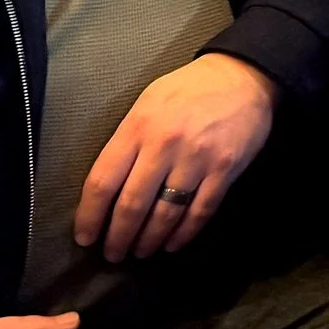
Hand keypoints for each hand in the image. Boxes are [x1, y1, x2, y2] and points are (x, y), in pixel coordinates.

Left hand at [76, 53, 277, 260]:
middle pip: (131, 204)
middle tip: (112, 254)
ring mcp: (197, 159)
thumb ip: (127, 139)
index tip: (85, 237)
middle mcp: (164, 145)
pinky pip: (200, 211)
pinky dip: (184, 234)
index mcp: (138, 127)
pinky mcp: (225, 169)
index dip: (90, 216)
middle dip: (118, 237)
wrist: (243, 75)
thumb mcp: (147, 103)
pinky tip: (172, 244)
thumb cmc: (189, 89)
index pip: (103, 181)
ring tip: (140, 252)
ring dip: (148, 240)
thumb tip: (108, 185)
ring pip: (164, 214)